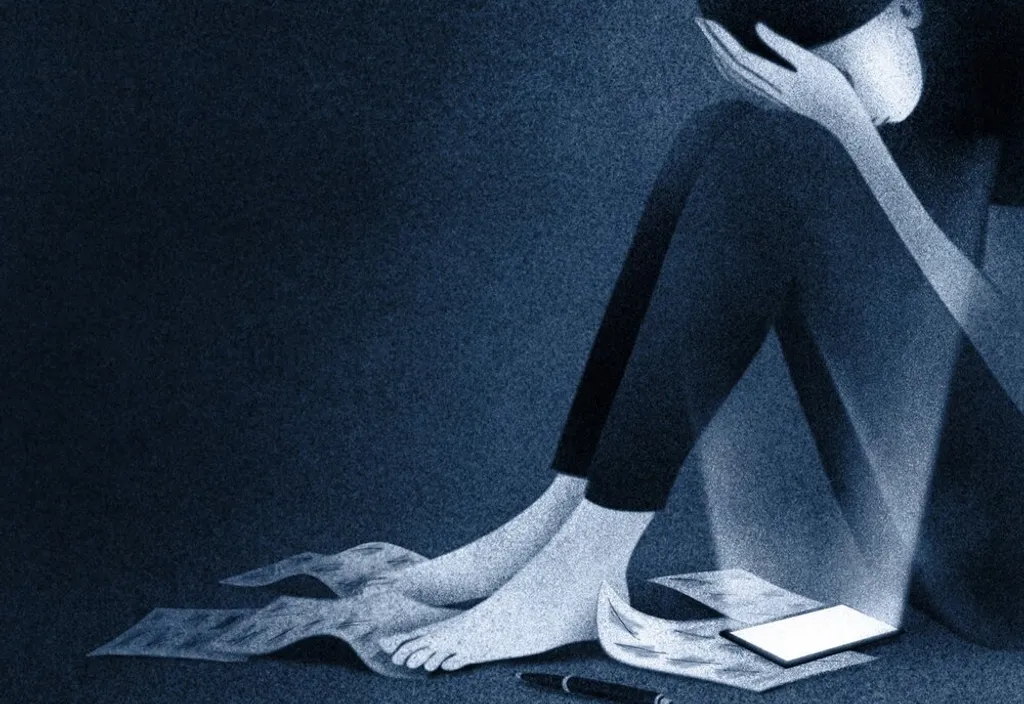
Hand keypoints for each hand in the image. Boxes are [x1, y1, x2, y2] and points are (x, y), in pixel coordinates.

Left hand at [695, 18, 873, 136]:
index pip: (740, 56)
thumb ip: (783, 46)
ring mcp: (765, 97)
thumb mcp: (812, 64)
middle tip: (698, 20)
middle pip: (730, 63)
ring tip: (706, 34)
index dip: (722, 38)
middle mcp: (765, 91)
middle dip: (713, 41)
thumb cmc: (833, 89)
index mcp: (776, 79)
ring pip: (732, 74)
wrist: (840, 122)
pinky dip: (726, 68)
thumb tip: (758, 27)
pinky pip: (739, 83)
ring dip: (716, 53)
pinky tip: (722, 58)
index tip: (709, 21)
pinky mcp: (768, 99)